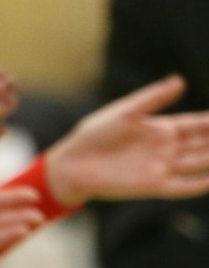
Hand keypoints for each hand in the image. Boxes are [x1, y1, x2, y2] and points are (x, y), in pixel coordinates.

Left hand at [43, 75, 208, 204]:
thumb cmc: (93, 135)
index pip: (197, 125)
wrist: (71, 163)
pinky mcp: (153, 186)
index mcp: (161, 129)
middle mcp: (167, 149)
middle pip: (203, 144)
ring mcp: (162, 168)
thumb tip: (180, 81)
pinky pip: (182, 186)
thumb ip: (152, 99)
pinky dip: (200, 184)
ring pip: (198, 163)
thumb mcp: (124, 112)